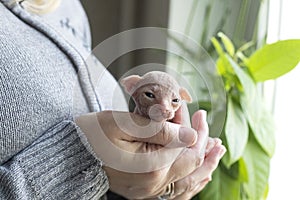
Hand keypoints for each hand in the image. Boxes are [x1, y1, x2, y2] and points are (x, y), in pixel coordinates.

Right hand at [75, 105, 224, 199]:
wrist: (73, 154)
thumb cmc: (95, 134)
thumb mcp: (126, 123)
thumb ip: (160, 129)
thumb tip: (191, 134)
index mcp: (151, 166)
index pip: (189, 149)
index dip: (200, 132)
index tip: (201, 114)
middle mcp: (153, 184)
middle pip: (192, 168)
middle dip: (206, 149)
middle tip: (217, 139)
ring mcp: (148, 191)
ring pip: (187, 184)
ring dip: (203, 168)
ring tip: (215, 154)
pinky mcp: (142, 191)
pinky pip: (174, 192)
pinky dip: (190, 182)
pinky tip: (197, 175)